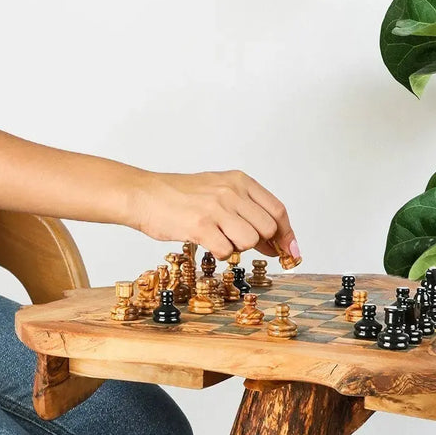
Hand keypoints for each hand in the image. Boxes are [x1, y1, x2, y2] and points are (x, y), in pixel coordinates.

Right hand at [129, 170, 299, 262]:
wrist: (145, 195)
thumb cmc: (181, 197)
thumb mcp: (219, 193)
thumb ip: (247, 213)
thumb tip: (274, 243)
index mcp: (240, 181)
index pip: (277, 211)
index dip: (287, 235)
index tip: (291, 251)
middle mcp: (231, 191)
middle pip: (267, 229)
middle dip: (259, 244)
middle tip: (240, 243)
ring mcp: (217, 208)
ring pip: (250, 241)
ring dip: (237, 247)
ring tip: (217, 237)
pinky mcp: (201, 226)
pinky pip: (227, 251)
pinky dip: (220, 253)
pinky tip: (207, 243)